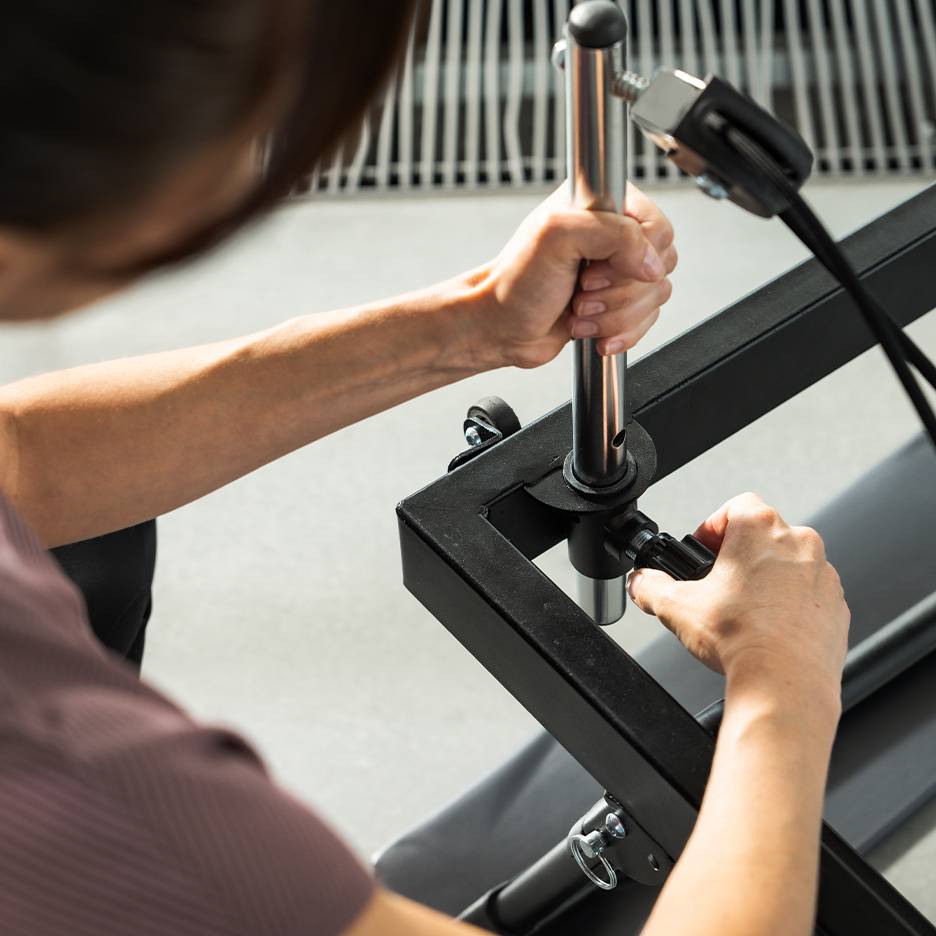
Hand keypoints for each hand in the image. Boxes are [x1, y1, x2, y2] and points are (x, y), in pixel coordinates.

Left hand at [466, 183, 676, 368]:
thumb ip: (613, 233)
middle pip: (660, 266)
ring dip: (615, 314)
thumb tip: (651, 263)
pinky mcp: (617, 302)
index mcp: (602, 205)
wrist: (500, 327)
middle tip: (582, 290)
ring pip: (654, 296)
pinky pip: (646, 319)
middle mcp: (613, 235)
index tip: (595, 268)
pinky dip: (620, 332)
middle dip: (619, 291)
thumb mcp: (557, 237)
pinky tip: (590, 329)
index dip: (633, 256)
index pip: (656, 227)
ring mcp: (617, 270)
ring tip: (578, 310)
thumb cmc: (516, 282)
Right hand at [627, 493, 849, 704]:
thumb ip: (650, 586)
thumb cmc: (743, 639)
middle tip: (717, 583)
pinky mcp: (837, 604)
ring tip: (742, 610)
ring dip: (766, 578)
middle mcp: (799, 543)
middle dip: (738, 555)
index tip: (703, 549)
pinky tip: (767, 628)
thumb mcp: (676, 607)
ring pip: (788, 563)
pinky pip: (809, 593)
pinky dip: (789, 604)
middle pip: (763, 534)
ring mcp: (823, 574)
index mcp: (761, 529)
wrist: (785, 684)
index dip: (713, 526)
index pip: (736, 505)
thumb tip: (641, 582)